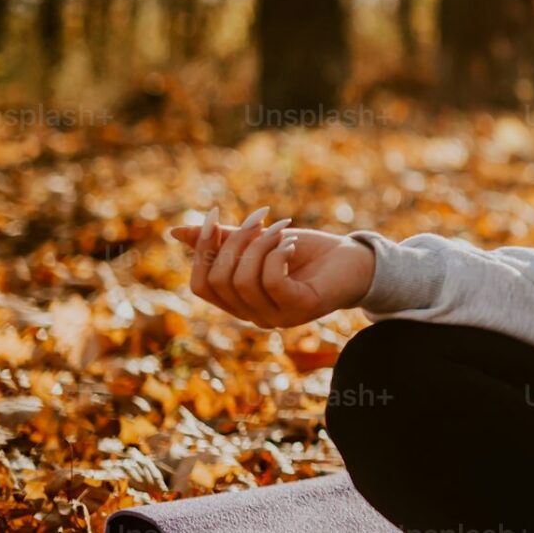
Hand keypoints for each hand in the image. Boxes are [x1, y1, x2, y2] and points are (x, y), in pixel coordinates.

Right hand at [169, 207, 376, 328]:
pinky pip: (272, 283)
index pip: (201, 285)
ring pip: (243, 280)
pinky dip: (277, 256)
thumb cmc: (309, 253)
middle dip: (234, 243)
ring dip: (259, 245)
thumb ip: (223, 240)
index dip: (201, 251)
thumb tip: (176, 232)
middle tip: (260, 220)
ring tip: (282, 229)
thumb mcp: (260, 242)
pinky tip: (291, 244)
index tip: (214, 217)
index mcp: (240, 302)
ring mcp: (278, 316)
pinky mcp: (302, 308)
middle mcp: (254, 316)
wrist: (357, 261)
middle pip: (219, 281)